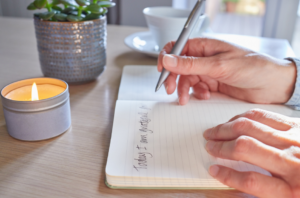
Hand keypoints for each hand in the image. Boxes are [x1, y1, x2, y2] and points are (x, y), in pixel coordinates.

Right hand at [157, 38, 295, 104]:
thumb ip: (191, 64)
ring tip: (185, 99)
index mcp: (205, 46)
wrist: (272, 85)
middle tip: (170, 90)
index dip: (166, 58)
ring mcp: (208, 71)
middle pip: (179, 66)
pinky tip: (205, 96)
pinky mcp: (213, 84)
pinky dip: (197, 94)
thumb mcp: (218, 65)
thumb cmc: (252, 66)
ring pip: (186, 79)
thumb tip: (167, 59)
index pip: (177, 48)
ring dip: (184, 89)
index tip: (161, 71)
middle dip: (173, 78)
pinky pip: (196, 88)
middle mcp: (204, 58)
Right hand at [203, 109, 299, 197]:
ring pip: (251, 127)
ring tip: (213, 131)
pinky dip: (244, 117)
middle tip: (208, 145)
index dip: (227, 176)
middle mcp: (292, 161)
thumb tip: (237, 182)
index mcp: (293, 189)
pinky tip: (234, 120)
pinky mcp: (297, 125)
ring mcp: (294, 139)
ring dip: (227, 128)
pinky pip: (264, 116)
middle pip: (246, 147)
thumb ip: (267, 191)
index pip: (251, 182)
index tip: (213, 169)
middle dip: (221, 146)